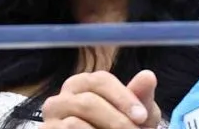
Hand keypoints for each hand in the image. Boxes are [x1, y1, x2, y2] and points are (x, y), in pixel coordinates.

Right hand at [43, 70, 160, 128]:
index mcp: (83, 84)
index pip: (101, 81)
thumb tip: (148, 76)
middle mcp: (61, 98)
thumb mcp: (136, 115)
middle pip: (89, 103)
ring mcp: (50, 120)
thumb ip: (141, 96)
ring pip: (75, 124)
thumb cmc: (121, 128)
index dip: (124, 98)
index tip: (142, 116)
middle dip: (116, 121)